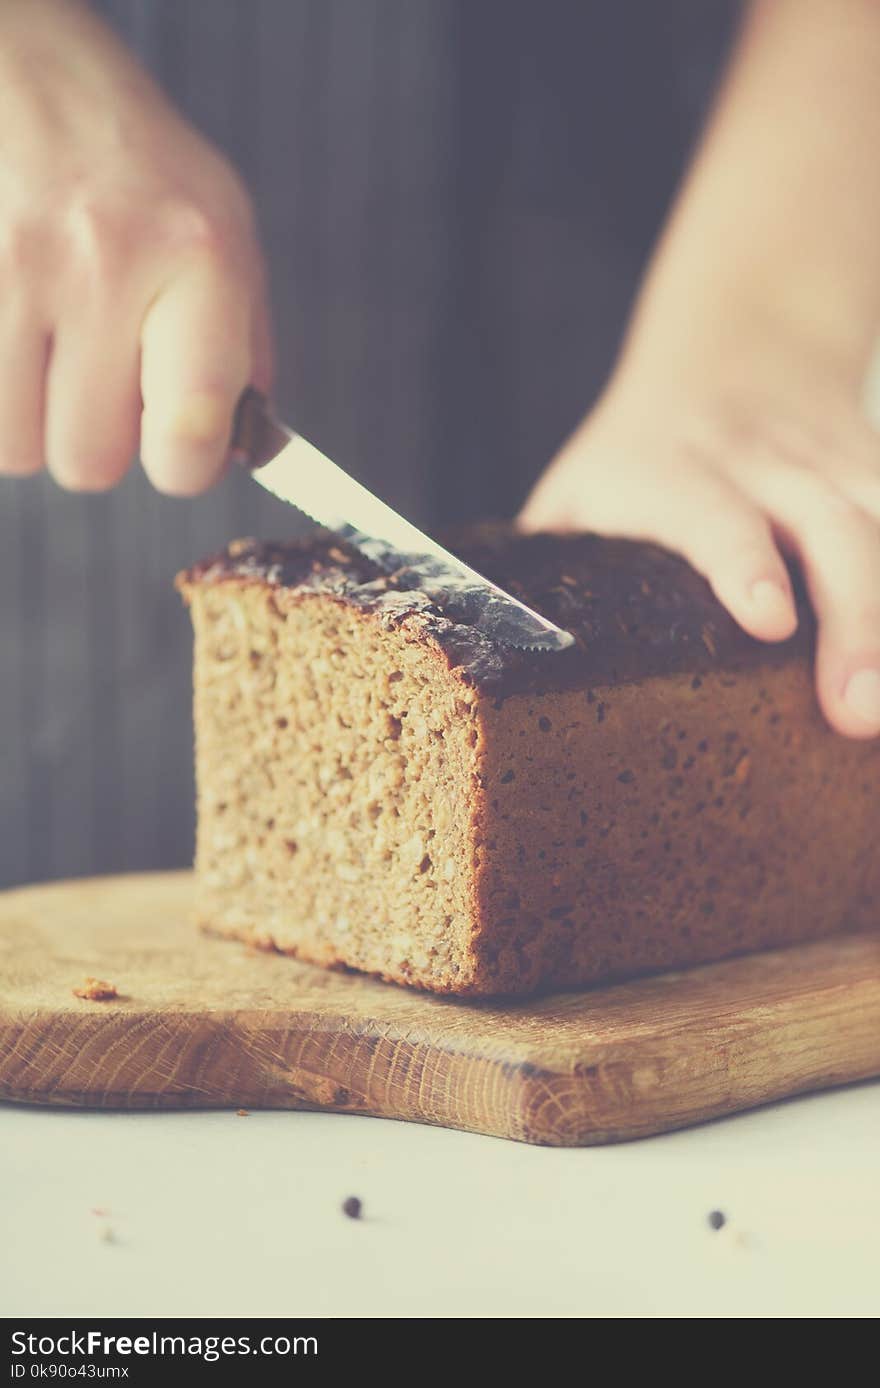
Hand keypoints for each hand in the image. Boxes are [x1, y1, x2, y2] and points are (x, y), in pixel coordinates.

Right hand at [0, 0, 271, 494]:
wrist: (27, 69)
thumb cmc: (137, 166)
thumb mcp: (225, 234)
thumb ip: (243, 350)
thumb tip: (238, 453)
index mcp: (198, 259)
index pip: (189, 437)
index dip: (180, 465)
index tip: (173, 448)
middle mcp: (105, 261)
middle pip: (88, 464)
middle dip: (93, 437)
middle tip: (96, 372)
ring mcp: (13, 265)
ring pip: (15, 449)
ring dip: (31, 418)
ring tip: (47, 343)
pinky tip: (12, 326)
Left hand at [521, 343, 879, 739]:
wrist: (741, 343)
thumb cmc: (639, 452)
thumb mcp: (582, 491)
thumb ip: (553, 569)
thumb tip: (502, 667)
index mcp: (671, 469)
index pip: (709, 511)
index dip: (741, 559)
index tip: (768, 619)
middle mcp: (764, 460)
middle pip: (830, 525)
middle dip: (858, 620)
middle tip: (860, 715)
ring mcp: (836, 462)